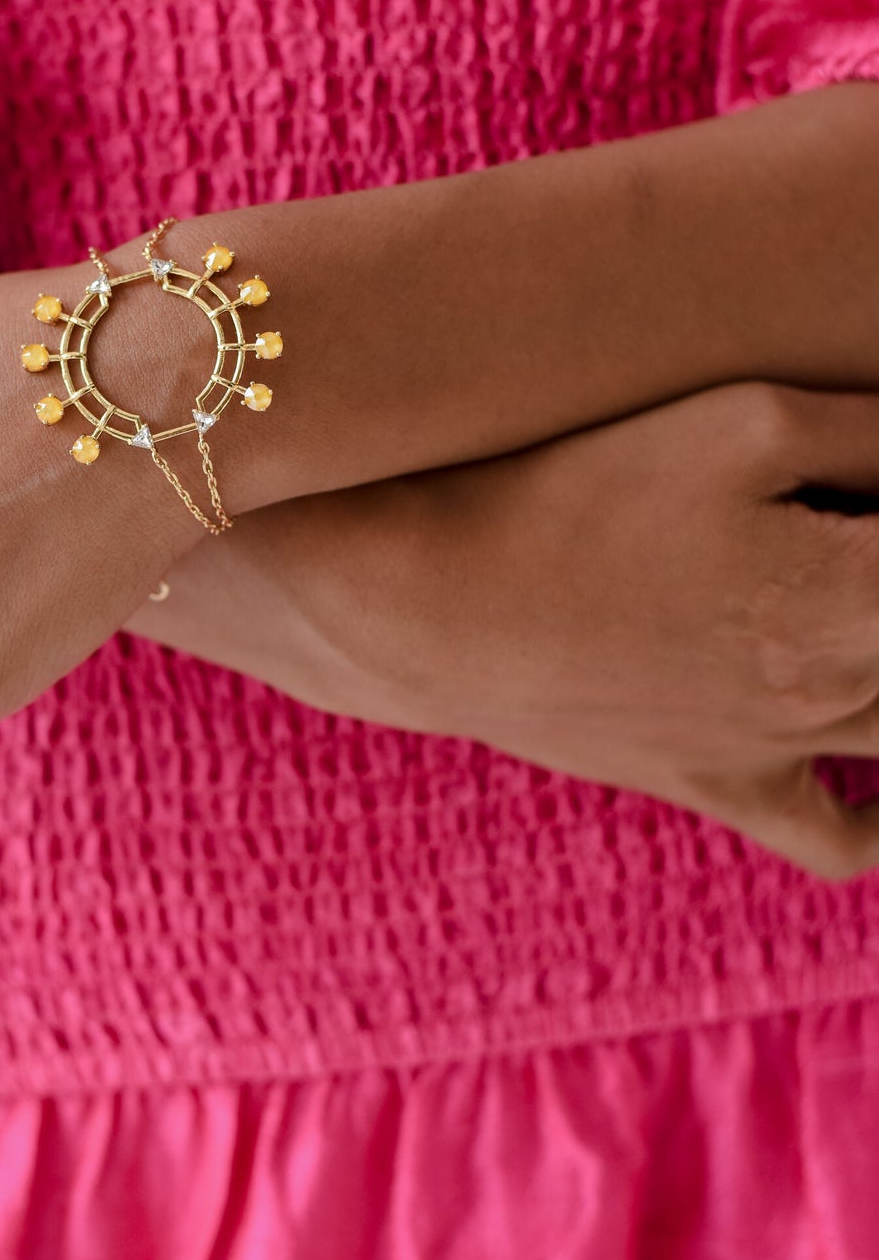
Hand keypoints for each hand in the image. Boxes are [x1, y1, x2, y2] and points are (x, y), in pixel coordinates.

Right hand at [128, 382, 878, 879]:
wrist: (426, 602)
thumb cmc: (577, 485)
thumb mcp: (749, 419)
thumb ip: (878, 435)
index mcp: (864, 594)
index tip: (868, 487)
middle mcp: (840, 690)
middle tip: (841, 543)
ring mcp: (782, 751)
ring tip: (845, 605)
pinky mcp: (719, 784)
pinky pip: (845, 839)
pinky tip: (869, 744)